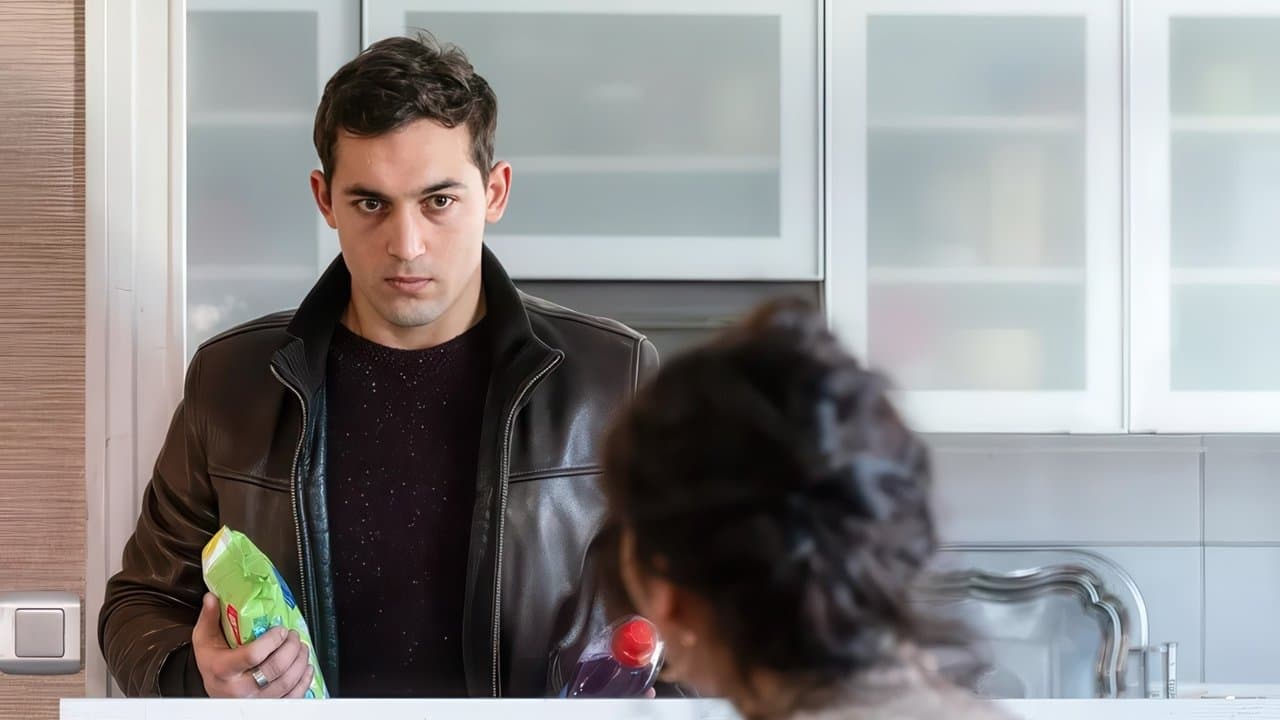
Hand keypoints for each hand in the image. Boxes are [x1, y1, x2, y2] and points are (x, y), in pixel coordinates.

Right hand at [191, 592, 314, 697]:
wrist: (215, 693)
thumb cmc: (212, 665)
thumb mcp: (204, 641)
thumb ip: (209, 618)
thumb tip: (212, 597)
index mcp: (224, 670)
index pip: (253, 655)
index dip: (272, 640)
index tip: (280, 630)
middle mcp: (240, 689)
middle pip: (275, 668)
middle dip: (291, 647)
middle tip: (294, 635)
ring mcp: (255, 700)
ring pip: (287, 682)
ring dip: (300, 661)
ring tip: (301, 647)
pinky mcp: (268, 706)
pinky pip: (292, 697)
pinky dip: (304, 681)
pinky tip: (306, 668)